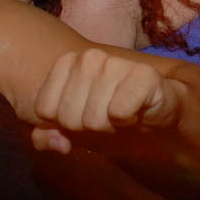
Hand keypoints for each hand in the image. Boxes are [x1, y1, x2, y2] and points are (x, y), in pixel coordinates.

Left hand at [32, 49, 185, 152]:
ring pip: (93, 117)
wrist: (154, 119)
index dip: (64, 125)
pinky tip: (137, 113)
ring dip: (110, 128)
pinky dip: (127, 122)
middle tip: (107, 119)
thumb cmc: (108, 121)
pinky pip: (119, 111)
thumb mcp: (69, 131)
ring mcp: (116, 63)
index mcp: (67, 63)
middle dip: (88, 129)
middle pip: (68, 117)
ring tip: (123, 116)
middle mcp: (90, 57)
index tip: (83, 117)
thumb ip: (44, 137)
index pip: (45, 109)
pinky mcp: (144, 75)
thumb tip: (59, 142)